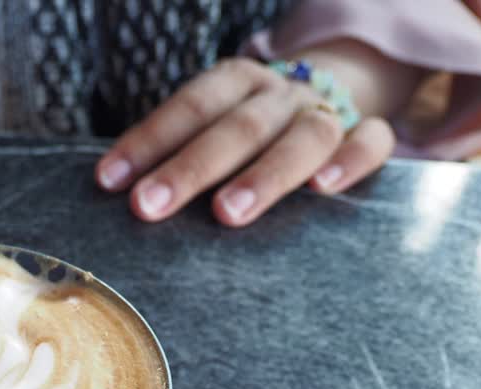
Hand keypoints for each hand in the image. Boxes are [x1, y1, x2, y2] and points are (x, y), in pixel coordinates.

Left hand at [95, 53, 399, 226]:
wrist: (328, 95)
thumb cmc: (246, 130)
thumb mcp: (211, 125)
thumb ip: (174, 153)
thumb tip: (116, 194)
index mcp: (235, 83)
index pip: (190, 106)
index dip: (148, 141)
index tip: (109, 180)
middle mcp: (279, 94)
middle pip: (236, 127)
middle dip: (189, 169)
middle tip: (148, 205)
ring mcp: (325, 113)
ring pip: (301, 138)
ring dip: (262, 176)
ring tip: (226, 213)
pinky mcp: (365, 134)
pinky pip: (371, 142)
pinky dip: (351, 161)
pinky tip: (323, 190)